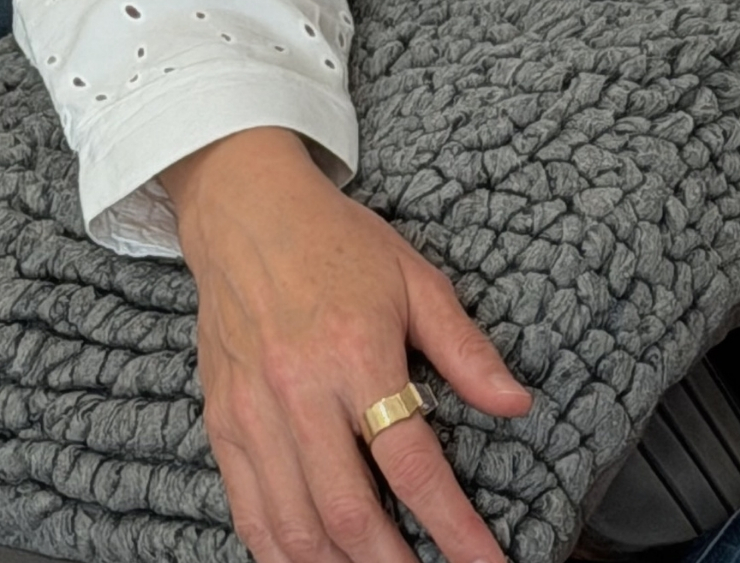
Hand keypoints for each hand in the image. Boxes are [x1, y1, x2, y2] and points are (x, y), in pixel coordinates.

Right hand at [164, 127, 530, 562]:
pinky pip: (250, 515)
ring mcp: (254, 415)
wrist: (246, 212)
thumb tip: (516, 403)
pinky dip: (282, 554)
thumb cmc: (337, 242)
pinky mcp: (223, 426)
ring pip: (296, 528)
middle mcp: (300, 393)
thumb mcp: (415, 278)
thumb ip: (464, 348)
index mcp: (357, 352)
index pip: (413, 463)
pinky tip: (315, 562)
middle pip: (349, 513)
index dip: (454, 526)